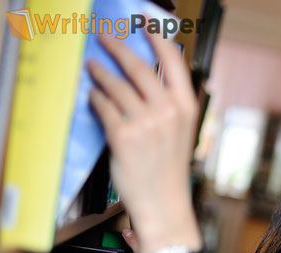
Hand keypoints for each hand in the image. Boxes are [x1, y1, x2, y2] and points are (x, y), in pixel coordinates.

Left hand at [88, 32, 201, 252]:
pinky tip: (93, 97)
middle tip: (105, 39)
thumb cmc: (170, 168)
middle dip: (118, 48)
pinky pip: (104, 107)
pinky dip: (96, 99)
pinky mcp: (123, 136)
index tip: (144, 23)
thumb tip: (144, 74)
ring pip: (116, 85)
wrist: (164, 202)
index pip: (173, 61)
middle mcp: (168, 111)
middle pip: (139, 66)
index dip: (156, 37)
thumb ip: (168, 101)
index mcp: (187, 106)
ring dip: (101, 73)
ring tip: (94, 68)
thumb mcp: (180, 130)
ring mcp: (146, 123)